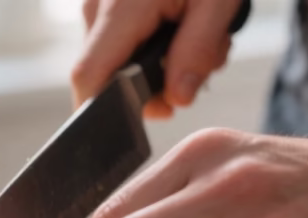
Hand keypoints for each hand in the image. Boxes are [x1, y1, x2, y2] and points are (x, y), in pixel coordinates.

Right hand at [72, 0, 241, 115]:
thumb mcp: (218, 3)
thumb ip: (198, 51)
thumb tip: (176, 98)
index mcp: (120, 8)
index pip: (88, 77)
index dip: (106, 110)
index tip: (148, 116)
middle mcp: (97, 7)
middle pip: (105, 75)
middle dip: (151, 87)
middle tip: (201, 68)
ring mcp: (98, 3)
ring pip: (116, 60)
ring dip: (158, 65)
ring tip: (199, 38)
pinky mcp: (107, 2)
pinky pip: (121, 40)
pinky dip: (153, 45)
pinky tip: (182, 25)